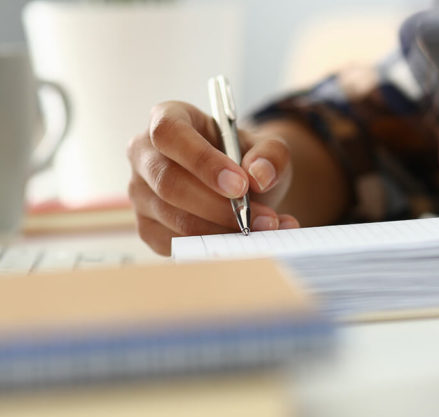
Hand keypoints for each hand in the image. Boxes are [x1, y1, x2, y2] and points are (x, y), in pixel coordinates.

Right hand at [128, 101, 298, 255]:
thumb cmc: (245, 158)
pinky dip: (216, 248)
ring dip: (225, 230)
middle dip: (220, 206)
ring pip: (175, 219)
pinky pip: (176, 245)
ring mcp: (140, 194)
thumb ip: (271, 155)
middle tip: (262, 218)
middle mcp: (144, 155)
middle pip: (169, 183)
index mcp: (167, 118)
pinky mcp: (147, 228)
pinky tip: (248, 241)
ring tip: (266, 229)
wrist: (241, 186)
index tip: (240, 185)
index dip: (202, 161)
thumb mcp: (267, 147)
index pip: (169, 133)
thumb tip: (259, 175)